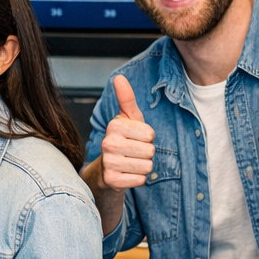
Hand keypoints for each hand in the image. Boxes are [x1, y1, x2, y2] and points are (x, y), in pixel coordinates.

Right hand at [97, 75, 155, 190]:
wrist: (107, 166)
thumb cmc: (124, 138)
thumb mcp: (128, 118)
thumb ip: (126, 98)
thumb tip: (119, 77)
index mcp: (114, 125)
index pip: (150, 134)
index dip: (147, 137)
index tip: (135, 138)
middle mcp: (108, 143)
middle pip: (150, 151)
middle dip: (146, 153)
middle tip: (133, 151)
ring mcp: (109, 162)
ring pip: (147, 166)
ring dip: (143, 166)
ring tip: (131, 161)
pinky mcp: (112, 180)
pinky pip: (141, 180)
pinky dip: (138, 178)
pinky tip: (127, 173)